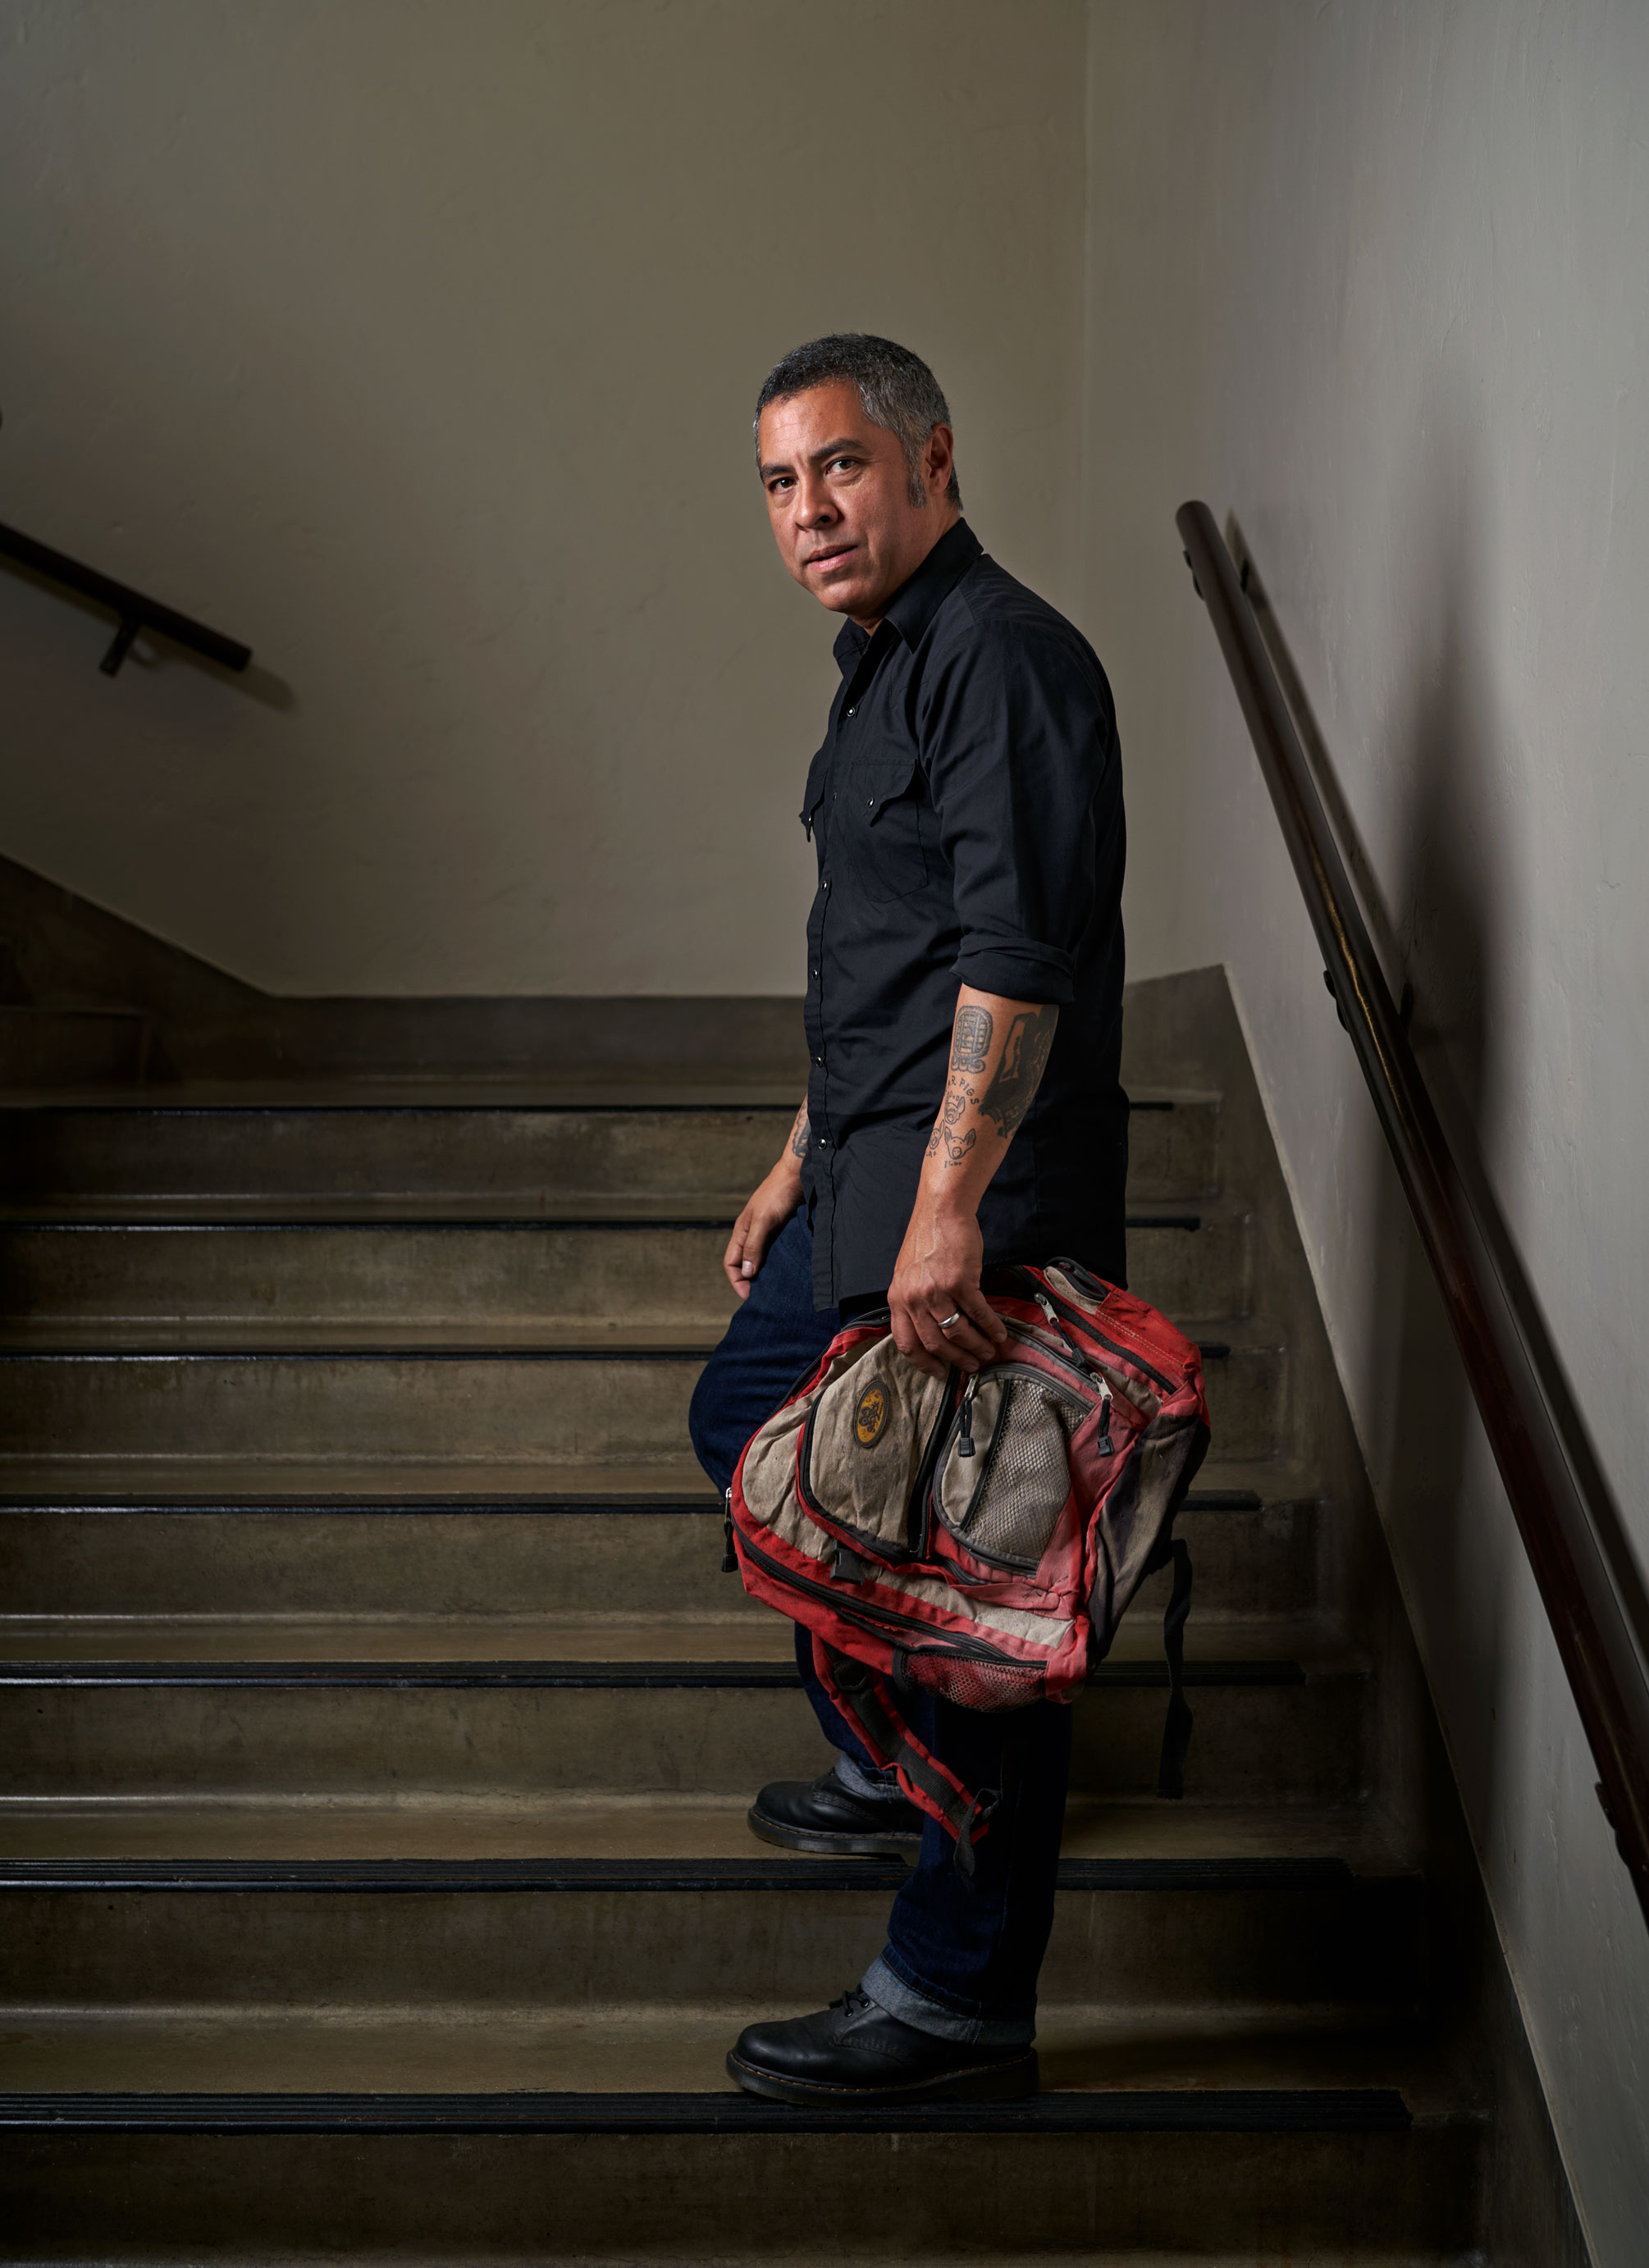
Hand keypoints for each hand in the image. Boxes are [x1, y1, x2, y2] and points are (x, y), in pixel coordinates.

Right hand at [724, 1157, 802, 1299]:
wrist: (798, 1174)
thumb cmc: (778, 1194)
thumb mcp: (764, 1221)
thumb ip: (754, 1246)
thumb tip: (746, 1272)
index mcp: (741, 1232)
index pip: (731, 1263)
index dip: (737, 1281)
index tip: (750, 1296)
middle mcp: (752, 1234)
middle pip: (744, 1264)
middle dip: (750, 1281)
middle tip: (764, 1296)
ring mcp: (767, 1233)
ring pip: (760, 1259)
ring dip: (765, 1274)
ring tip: (776, 1287)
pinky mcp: (781, 1231)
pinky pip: (775, 1252)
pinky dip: (778, 1263)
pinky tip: (788, 1270)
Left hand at [888, 1195, 1007, 1378]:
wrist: (941, 1212)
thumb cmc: (926, 1240)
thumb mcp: (907, 1274)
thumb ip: (914, 1301)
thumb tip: (934, 1328)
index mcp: (897, 1299)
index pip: (906, 1342)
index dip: (923, 1363)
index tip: (939, 1371)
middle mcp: (913, 1298)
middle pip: (935, 1343)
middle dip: (957, 1359)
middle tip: (973, 1365)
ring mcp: (936, 1291)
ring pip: (957, 1332)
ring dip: (976, 1346)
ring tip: (989, 1352)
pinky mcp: (960, 1281)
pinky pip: (978, 1313)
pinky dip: (991, 1327)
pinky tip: (999, 1333)